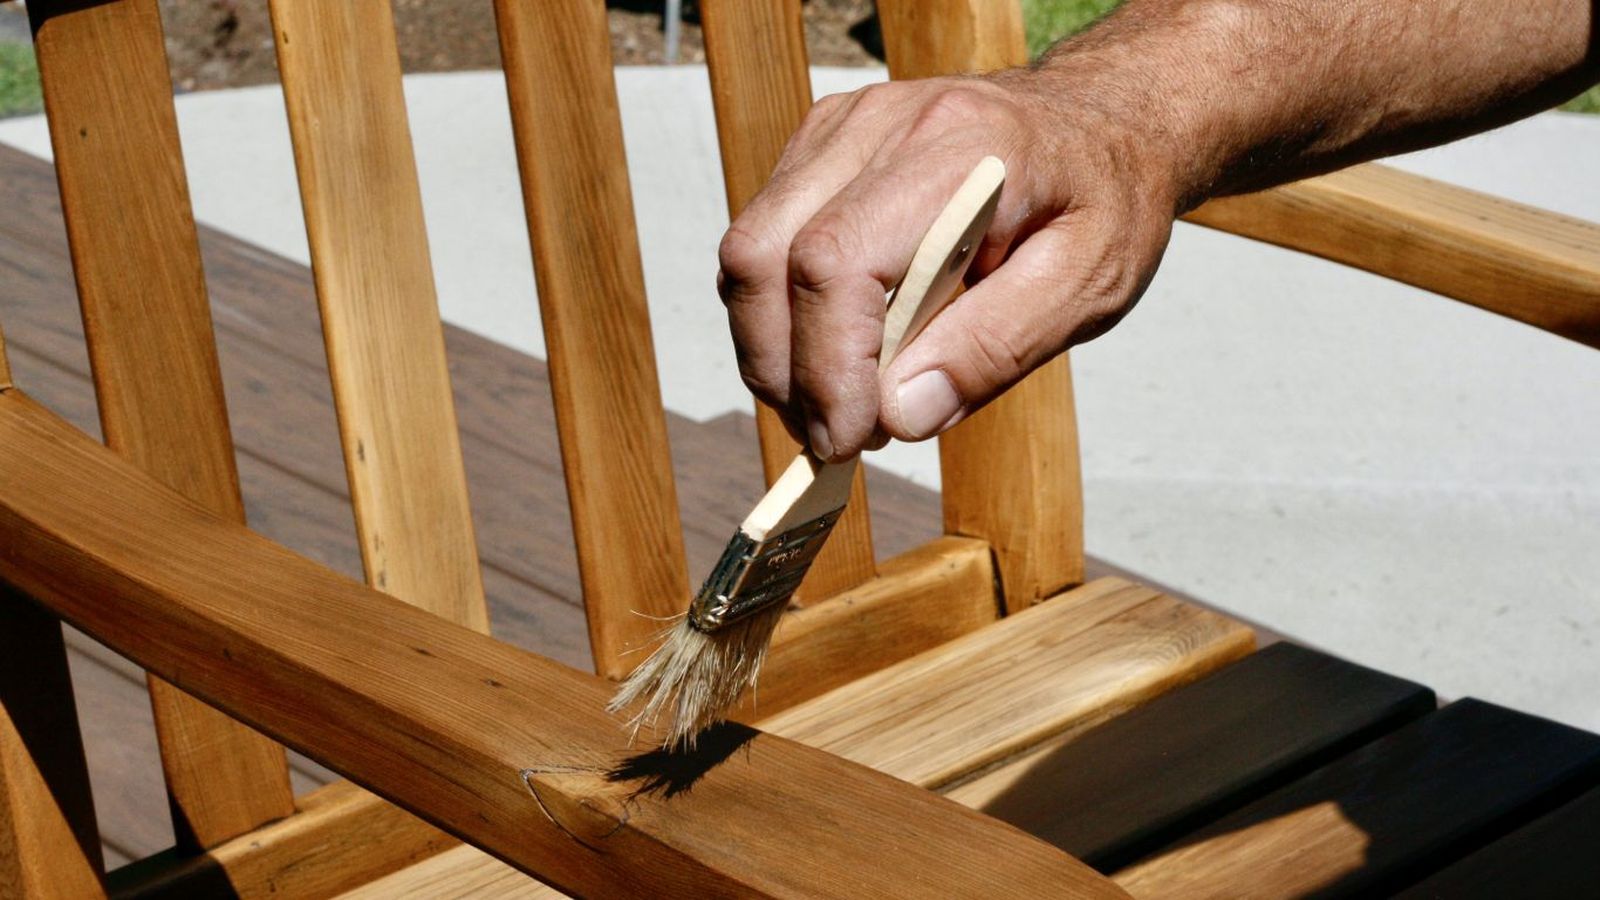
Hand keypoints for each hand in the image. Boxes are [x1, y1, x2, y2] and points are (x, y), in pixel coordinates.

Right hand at [716, 70, 1182, 461]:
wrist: (1100, 121)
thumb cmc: (1101, 201)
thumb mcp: (1090, 286)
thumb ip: (995, 349)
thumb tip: (899, 416)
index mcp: (962, 151)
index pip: (836, 261)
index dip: (826, 366)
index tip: (849, 439)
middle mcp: (885, 124)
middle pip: (766, 255)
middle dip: (783, 369)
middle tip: (837, 438)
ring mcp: (843, 128)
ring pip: (747, 252)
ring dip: (773, 350)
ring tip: (837, 403)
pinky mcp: (820, 146)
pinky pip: (762, 240)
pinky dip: (781, 313)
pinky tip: (835, 351)